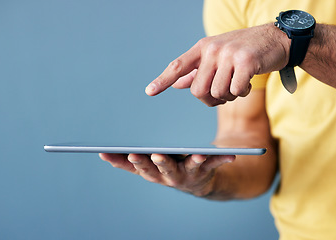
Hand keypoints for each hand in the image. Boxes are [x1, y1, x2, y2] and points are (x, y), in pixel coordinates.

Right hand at [99, 153, 234, 196]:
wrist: (199, 183)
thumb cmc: (170, 168)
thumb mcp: (150, 166)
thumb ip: (130, 161)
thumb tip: (104, 154)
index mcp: (154, 173)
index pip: (135, 168)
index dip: (121, 163)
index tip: (107, 152)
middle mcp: (168, 177)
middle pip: (158, 170)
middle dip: (149, 163)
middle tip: (142, 154)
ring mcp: (187, 175)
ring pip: (187, 169)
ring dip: (190, 162)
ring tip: (195, 156)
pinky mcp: (204, 171)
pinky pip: (214, 164)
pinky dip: (221, 160)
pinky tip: (231, 155)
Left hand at [146, 23, 289, 106]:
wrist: (275, 39)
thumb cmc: (242, 51)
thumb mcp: (217, 58)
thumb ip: (197, 71)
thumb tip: (177, 84)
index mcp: (203, 48)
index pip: (178, 65)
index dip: (163, 80)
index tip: (149, 92)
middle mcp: (212, 49)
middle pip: (197, 90)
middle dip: (209, 99)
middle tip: (222, 94)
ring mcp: (229, 54)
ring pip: (217, 93)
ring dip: (228, 96)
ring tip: (237, 84)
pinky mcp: (246, 61)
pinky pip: (235, 91)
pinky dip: (242, 92)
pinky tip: (248, 82)